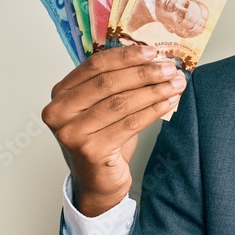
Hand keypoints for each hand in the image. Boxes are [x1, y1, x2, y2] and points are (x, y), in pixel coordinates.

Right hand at [41, 45, 186, 216]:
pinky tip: (169, 103)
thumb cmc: (103, 140)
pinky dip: (153, 110)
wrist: (98, 182)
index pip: (94, 66)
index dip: (125, 57)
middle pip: (108, 83)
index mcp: (60, 94)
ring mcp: (72, 133)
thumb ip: (116, 83)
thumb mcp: (103, 107)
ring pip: (121, 103)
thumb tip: (153, 59)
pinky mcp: (91, 150)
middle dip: (144, 73)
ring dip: (154, 91)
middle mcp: (59, 112)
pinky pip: (130, 124)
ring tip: (176, 84)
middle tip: (169, 69)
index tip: (152, 52)